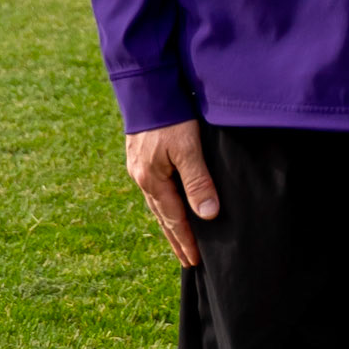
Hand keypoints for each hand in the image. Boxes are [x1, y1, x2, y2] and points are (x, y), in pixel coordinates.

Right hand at [125, 118, 218, 265]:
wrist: (146, 87)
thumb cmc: (170, 116)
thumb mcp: (188, 148)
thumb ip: (198, 181)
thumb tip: (208, 214)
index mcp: (152, 180)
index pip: (174, 219)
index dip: (186, 240)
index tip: (196, 261)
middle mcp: (142, 177)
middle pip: (162, 217)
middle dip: (176, 239)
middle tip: (188, 261)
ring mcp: (139, 167)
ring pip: (158, 204)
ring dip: (170, 223)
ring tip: (179, 240)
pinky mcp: (141, 156)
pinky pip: (155, 190)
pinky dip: (164, 205)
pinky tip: (169, 205)